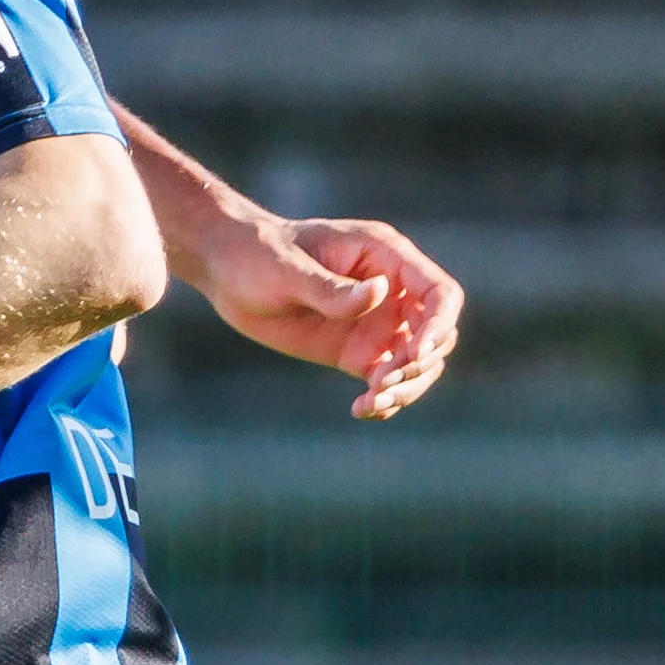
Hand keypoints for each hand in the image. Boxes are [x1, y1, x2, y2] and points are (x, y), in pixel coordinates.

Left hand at [191, 216, 464, 419]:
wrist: (224, 270)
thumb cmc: (255, 254)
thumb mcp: (286, 269)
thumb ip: (330, 288)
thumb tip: (380, 293)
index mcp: (386, 257)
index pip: (440, 294)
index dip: (439, 325)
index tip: (415, 354)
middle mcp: (391, 292)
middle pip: (436, 335)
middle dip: (420, 364)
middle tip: (382, 382)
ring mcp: (376, 324)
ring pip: (417, 365)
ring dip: (406, 388)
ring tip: (371, 403)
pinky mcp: (356, 352)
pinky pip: (386, 381)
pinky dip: (383, 400)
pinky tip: (361, 410)